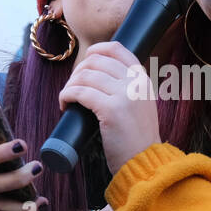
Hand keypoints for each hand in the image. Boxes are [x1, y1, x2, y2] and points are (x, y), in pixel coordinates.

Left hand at [57, 41, 160, 173]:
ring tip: (67, 99)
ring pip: (85, 76)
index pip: (116, 49)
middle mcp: (136, 83)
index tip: (84, 64)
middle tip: (72, 88)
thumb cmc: (136, 139)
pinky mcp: (112, 110)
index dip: (95, 50)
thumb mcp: (141, 105)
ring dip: (69, 85)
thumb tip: (99, 77)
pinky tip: (65, 105)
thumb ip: (129, 89)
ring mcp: (125, 95)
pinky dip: (66, 95)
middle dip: (77, 71)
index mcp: (143, 79)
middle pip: (96, 61)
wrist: (145, 162)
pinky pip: (80, 92)